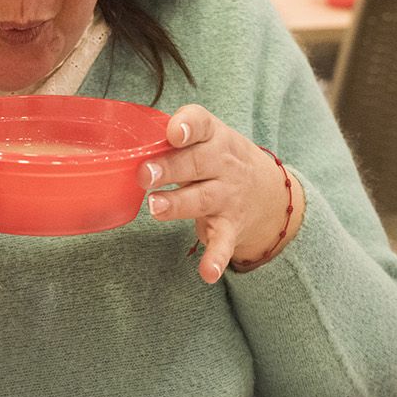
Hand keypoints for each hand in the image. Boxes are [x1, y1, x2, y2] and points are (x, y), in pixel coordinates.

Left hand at [143, 106, 300, 283]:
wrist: (270, 193)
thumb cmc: (220, 158)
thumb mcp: (208, 138)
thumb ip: (174, 139)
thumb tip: (126, 144)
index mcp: (214, 136)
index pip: (202, 124)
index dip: (188, 126)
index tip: (174, 133)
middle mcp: (223, 165)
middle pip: (196, 163)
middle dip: (170, 168)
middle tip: (144, 174)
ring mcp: (228, 197)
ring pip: (202, 200)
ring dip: (179, 204)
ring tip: (155, 208)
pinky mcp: (230, 227)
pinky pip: (223, 243)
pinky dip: (216, 259)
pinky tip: (207, 272)